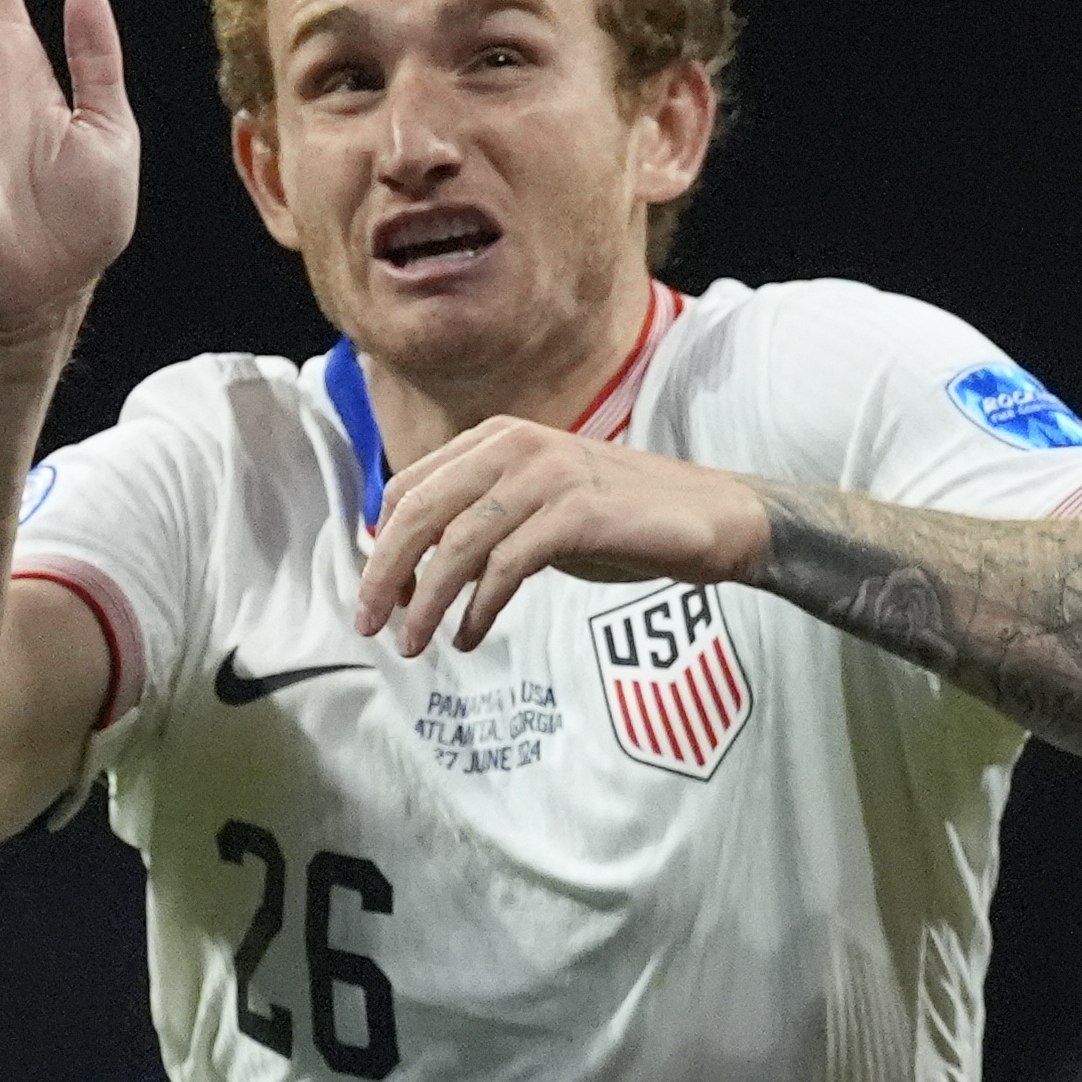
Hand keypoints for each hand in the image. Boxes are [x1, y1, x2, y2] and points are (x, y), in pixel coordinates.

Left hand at [355, 421, 771, 653]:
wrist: (713, 517)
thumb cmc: (624, 517)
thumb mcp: (540, 506)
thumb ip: (485, 517)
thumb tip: (414, 565)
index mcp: (499, 437)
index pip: (410, 488)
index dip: (383, 544)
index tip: (379, 594)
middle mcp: (518, 445)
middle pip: (421, 512)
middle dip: (385, 573)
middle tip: (369, 624)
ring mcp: (550, 475)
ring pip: (458, 543)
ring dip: (426, 602)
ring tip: (415, 644)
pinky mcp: (579, 512)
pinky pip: (507, 566)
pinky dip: (479, 608)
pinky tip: (471, 635)